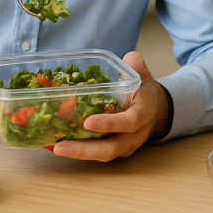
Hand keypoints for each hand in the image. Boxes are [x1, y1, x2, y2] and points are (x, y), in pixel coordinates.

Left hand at [52, 52, 171, 160]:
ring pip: (102, 154)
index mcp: (143, 115)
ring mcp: (124, 146)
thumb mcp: (144, 77)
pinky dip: (78, 151)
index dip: (109, 124)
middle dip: (84, 150)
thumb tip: (130, 58)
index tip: (88, 123)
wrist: (156, 111)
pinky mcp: (114, 150)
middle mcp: (134, 136)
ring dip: (77, 153)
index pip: (128, 123)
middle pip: (110, 148)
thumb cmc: (145, 93)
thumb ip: (137, 67)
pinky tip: (59, 146)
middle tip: (60, 146)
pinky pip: (97, 153)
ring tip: (56, 148)